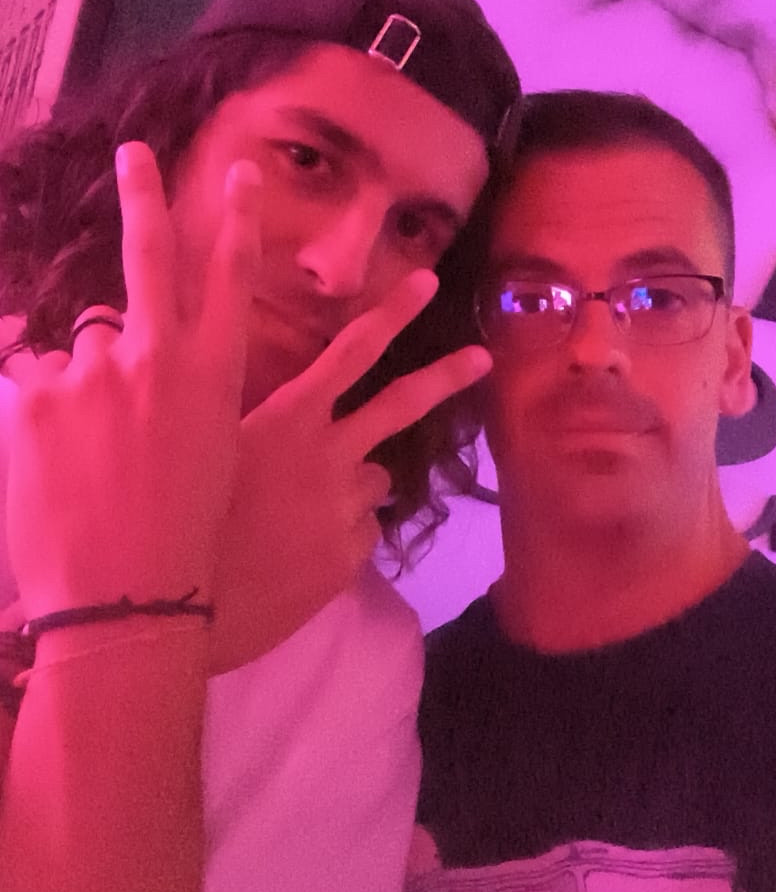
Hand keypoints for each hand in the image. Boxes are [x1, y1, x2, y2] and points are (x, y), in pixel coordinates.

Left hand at [5, 142, 261, 619]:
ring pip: (74, 358)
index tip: (238, 174)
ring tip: (81, 461)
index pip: (227, 278)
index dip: (234, 221)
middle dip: (143, 196)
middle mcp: (155, 358)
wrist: (127, 600)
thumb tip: (120, 350)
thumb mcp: (206, 454)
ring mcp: (91, 374)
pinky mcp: (31, 398)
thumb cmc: (184, 538)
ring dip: (73, 391)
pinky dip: (33, 421)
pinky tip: (50, 469)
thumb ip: (169, 391)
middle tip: (134, 154)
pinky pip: (27, 389)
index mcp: (210, 374)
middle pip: (148, 258)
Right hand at [210, 269, 490, 670]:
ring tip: (303, 508)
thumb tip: (268, 396)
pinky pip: (361, 531)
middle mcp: (328, 454)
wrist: (176, 607)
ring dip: (355, 483)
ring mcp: (345, 508)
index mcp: (289, 418)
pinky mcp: (350, 558)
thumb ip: (247, 417)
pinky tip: (299, 550)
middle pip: (401, 406)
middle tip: (483, 359)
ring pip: (376, 480)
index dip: (392, 314)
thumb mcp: (207, 446)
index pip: (350, 352)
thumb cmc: (180, 516)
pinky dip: (341, 533)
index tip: (428, 284)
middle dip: (446, 378)